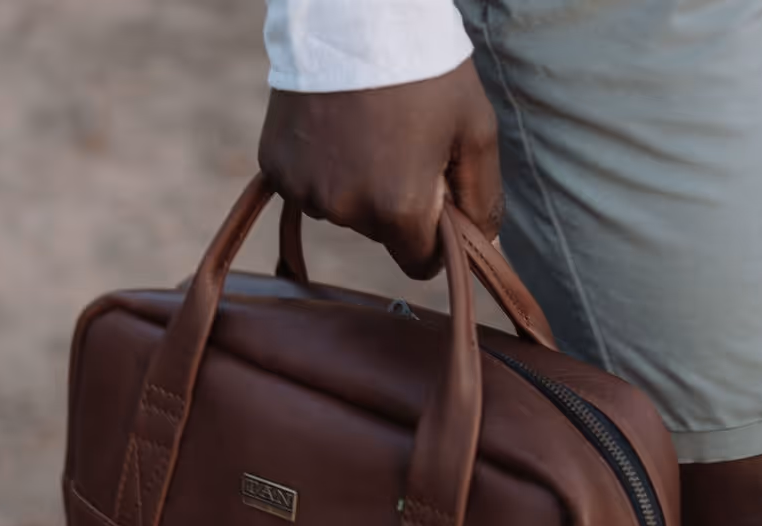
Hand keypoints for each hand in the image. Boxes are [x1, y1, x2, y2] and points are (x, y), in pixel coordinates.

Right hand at [258, 59, 502, 278]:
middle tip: (400, 145)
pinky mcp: (276, 168)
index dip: (433, 241)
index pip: (419, 264)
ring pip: (342, 210)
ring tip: (365, 130)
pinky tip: (333, 129)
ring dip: (356, 185)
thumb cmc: (426, 72)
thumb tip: (485, 251)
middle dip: (394, 204)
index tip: (434, 205)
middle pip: (380, 234)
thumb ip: (483, 201)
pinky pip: (306, 187)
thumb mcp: (475, 132)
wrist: (355, 15)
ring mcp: (305, 189)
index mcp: (399, 208)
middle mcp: (347, 209)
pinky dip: (321, 168)